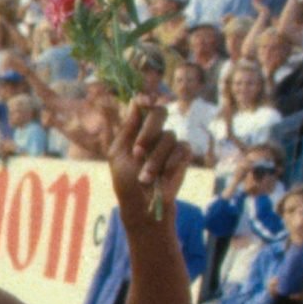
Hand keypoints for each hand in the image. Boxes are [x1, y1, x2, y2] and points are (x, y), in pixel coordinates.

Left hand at [106, 99, 187, 220]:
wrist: (141, 204)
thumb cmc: (126, 179)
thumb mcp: (118, 153)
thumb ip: (128, 127)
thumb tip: (137, 99)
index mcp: (137, 128)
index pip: (144, 105)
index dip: (146, 99)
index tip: (145, 100)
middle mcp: (155, 131)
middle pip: (160, 112)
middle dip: (148, 131)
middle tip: (138, 151)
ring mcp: (170, 142)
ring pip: (168, 137)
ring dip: (154, 160)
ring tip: (144, 179)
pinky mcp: (183, 154)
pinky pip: (182, 149)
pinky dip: (170, 164)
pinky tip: (162, 178)